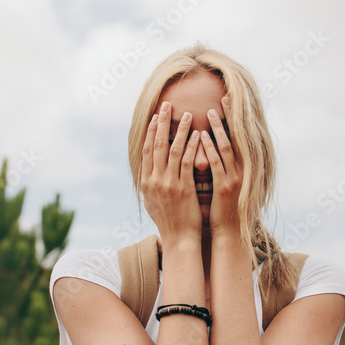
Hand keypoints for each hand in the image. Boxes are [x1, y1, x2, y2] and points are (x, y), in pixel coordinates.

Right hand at [140, 101, 202, 241]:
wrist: (179, 239)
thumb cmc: (169, 222)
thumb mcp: (152, 202)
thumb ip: (150, 184)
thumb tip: (147, 171)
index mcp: (146, 182)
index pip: (146, 150)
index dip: (150, 131)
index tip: (155, 116)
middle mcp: (154, 180)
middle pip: (157, 145)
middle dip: (162, 123)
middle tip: (167, 105)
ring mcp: (169, 184)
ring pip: (173, 150)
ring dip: (180, 130)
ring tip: (187, 115)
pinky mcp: (184, 188)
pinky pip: (188, 162)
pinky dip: (193, 147)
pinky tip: (198, 135)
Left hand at [200, 96, 242, 235]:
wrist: (229, 232)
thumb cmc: (226, 208)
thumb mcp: (230, 185)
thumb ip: (227, 167)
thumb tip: (221, 150)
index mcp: (245, 169)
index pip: (241, 137)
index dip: (235, 119)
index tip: (228, 101)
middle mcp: (244, 171)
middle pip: (238, 137)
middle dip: (231, 117)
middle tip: (224, 97)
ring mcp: (235, 178)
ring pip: (227, 147)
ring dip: (219, 128)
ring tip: (211, 112)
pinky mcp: (225, 187)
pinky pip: (216, 163)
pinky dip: (209, 148)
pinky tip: (202, 135)